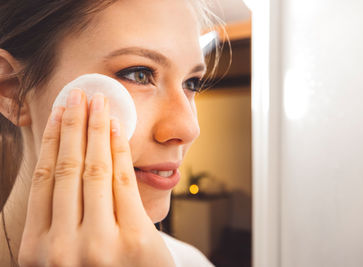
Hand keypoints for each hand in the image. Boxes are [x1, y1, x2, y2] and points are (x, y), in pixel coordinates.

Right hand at [18, 89, 174, 266]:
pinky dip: (118, 151)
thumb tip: (60, 163)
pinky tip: (117, 129)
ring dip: (95, 130)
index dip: (51, 141)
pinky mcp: (133, 240)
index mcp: (37, 250)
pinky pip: (122, 183)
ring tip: (98, 102)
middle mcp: (61, 248)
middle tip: (79, 94)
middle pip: (67, 169)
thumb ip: (59, 220)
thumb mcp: (64, 255)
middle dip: (73, 125)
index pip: (43, 180)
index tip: (58, 112)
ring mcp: (98, 245)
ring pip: (94, 171)